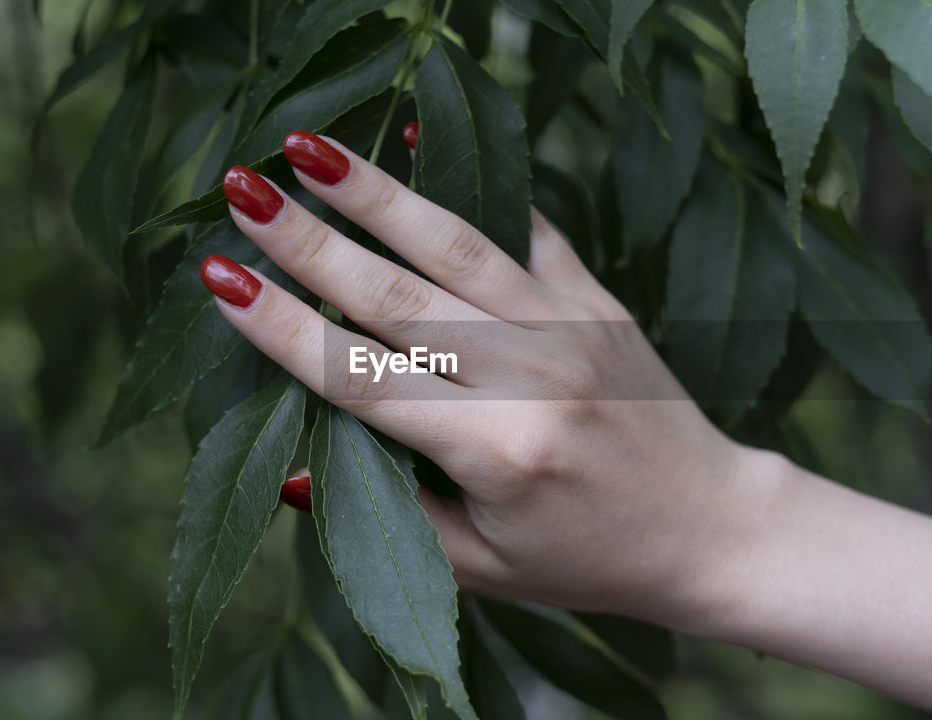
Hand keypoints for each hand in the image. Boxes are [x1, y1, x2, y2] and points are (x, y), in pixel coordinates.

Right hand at [204, 130, 761, 629]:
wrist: (711, 525)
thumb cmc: (588, 559)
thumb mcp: (484, 567)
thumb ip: (391, 514)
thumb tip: (286, 468)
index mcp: (496, 451)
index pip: (362, 380)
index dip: (283, 329)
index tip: (220, 279)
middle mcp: (531, 376)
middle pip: (397, 297)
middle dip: (310, 241)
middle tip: (242, 188)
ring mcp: (569, 327)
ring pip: (456, 245)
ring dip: (378, 192)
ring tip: (311, 144)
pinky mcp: (597, 299)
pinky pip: (525, 229)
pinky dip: (472, 183)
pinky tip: (420, 135)